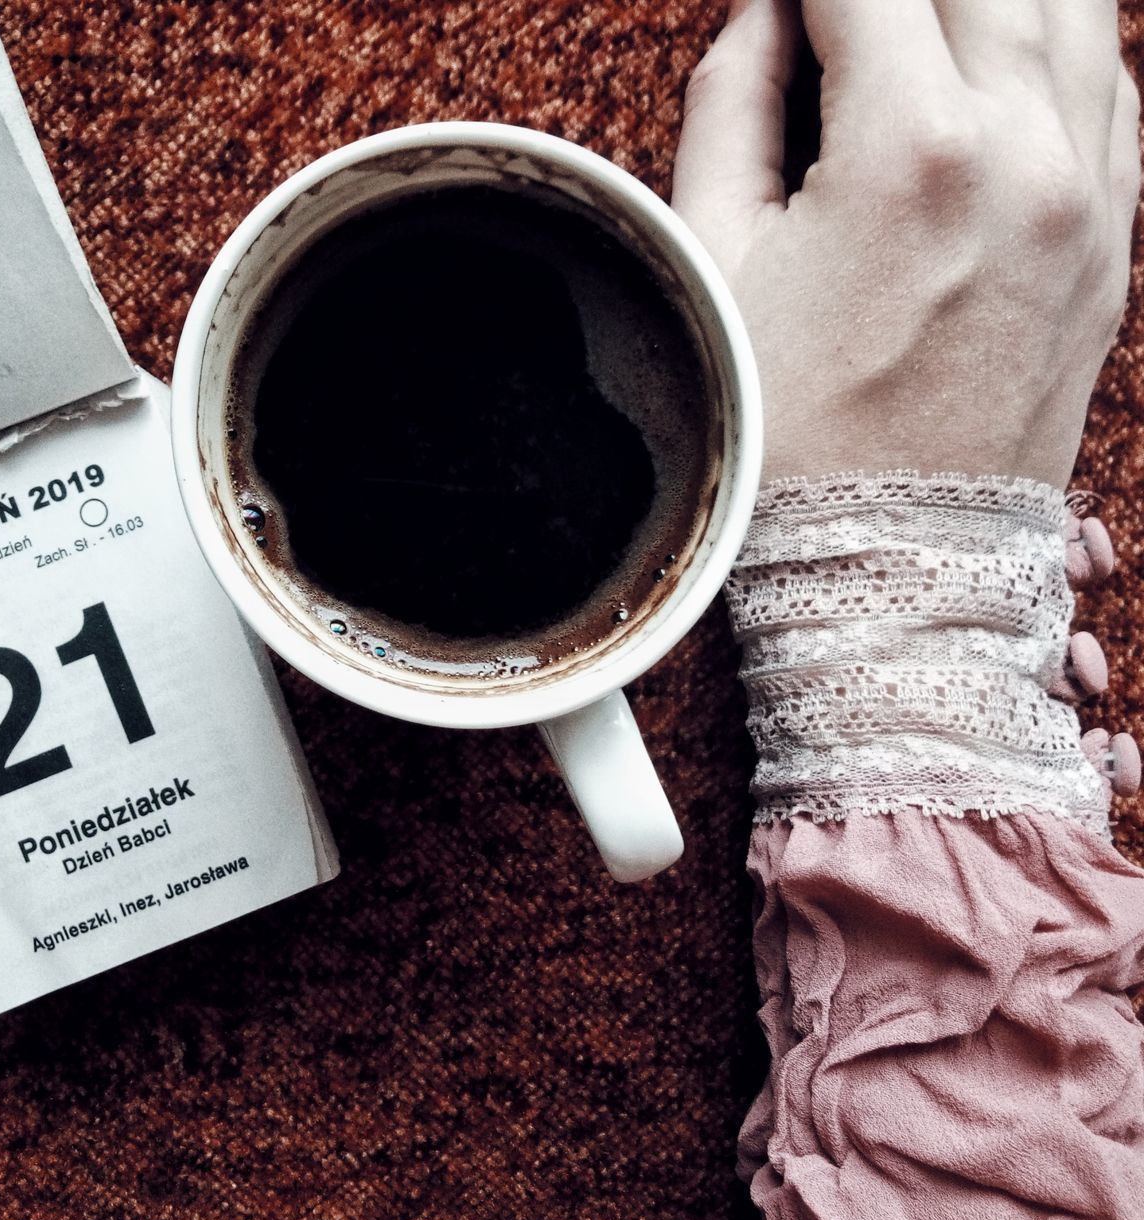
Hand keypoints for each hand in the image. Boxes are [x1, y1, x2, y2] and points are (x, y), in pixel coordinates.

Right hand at [673, 0, 1139, 487]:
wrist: (887, 561)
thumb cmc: (785, 433)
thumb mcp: (718, 263)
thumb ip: (734, 106)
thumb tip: (766, 16)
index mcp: (909, 151)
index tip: (780, 6)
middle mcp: (1025, 150)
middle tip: (844, 21)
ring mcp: (1089, 194)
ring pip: (1068, 5)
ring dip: (982, 3)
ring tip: (916, 33)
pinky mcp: (1112, 240)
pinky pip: (1114, 83)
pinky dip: (1056, 41)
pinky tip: (1000, 53)